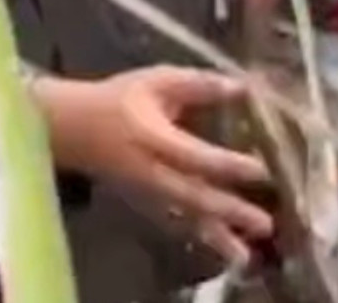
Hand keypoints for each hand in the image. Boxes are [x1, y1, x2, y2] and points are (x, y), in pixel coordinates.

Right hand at [33, 67, 272, 264]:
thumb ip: (197, 85)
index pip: (192, 154)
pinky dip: (198, 236)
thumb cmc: (117, 100)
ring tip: (243, 256)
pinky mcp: (143, 201)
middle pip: (191, 194)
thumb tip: (241, 87)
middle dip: (227, 210)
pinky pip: (174, 222)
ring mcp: (144, 191)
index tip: (261, 170)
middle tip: (264, 224)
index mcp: (151, 136)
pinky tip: (223, 250)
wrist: (73, 127)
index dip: (226, 164)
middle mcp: (149, 169)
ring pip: (183, 216)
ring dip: (214, 236)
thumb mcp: (155, 81)